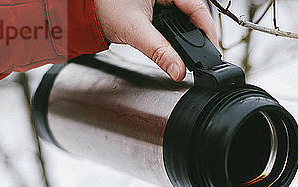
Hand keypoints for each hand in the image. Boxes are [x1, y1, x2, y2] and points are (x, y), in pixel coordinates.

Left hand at [94, 0, 217, 80]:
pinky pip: (173, 24)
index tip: (213, 51)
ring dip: (188, 39)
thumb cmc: (104, 6)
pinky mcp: (155, 11)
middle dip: (199, 38)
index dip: (208, 31)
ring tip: (193, 56)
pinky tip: (177, 49)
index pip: (199, 9)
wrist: (84, 10)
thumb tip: (178, 70)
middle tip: (204, 58)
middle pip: (194, 16)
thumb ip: (158, 51)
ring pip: (184, 21)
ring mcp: (162, 2)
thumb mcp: (135, 30)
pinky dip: (176, 38)